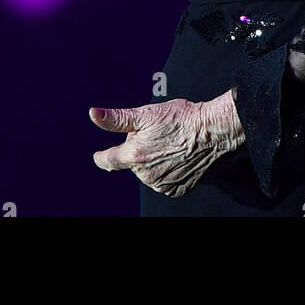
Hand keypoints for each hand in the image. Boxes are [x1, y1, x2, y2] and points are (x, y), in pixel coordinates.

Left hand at [89, 92, 245, 197]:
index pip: (109, 160)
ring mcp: (161, 184)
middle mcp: (146, 175)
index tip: (98, 157)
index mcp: (134, 156)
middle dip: (138, 150)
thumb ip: (116, 119)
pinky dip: (167, 171)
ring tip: (169, 144)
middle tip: (156, 134)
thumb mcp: (145, 114)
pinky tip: (176, 157)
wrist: (210, 131)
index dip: (102, 157)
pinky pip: (164, 181)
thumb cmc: (179, 119)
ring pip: (148, 172)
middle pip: (132, 163)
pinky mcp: (176, 190)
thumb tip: (93, 114)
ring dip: (152, 161)